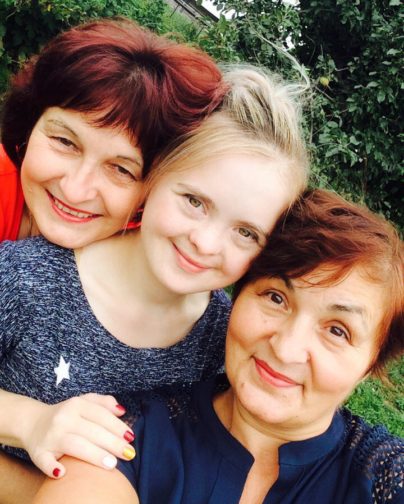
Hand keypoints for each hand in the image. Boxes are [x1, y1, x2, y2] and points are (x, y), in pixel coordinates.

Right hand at [20, 393, 135, 478]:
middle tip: (129, 453)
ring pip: (74, 445)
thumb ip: (103, 403)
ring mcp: (50, 436)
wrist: (33, 422)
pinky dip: (52, 467)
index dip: (117, 426)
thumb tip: (122, 411)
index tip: (131, 437)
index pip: (100, 415)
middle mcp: (63, 418)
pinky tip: (63, 473)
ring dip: (94, 455)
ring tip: (112, 464)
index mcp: (76, 405)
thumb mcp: (84, 401)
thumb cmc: (67, 414)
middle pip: (91, 431)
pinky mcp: (38, 452)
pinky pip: (44, 461)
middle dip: (112, 443)